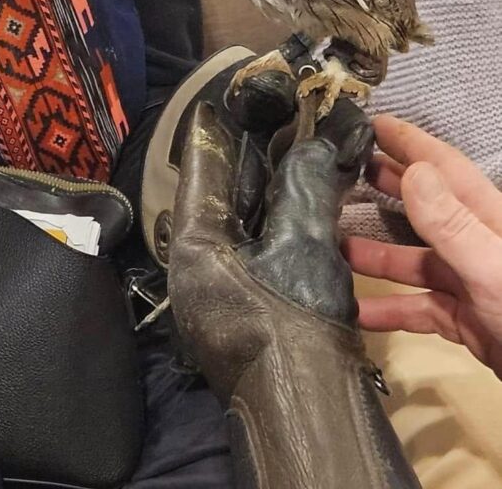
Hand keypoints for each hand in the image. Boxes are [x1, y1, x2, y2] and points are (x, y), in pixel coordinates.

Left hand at [168, 81, 373, 401]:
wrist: (310, 407)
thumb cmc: (295, 324)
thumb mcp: (302, 247)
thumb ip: (303, 189)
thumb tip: (315, 143)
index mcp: (194, 248)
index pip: (199, 178)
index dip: (210, 138)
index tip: (212, 104)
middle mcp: (197, 266)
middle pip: (218, 199)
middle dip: (241, 159)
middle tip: (261, 115)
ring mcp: (219, 290)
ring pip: (237, 223)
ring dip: (261, 187)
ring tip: (282, 144)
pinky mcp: (244, 305)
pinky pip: (253, 247)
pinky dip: (271, 219)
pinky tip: (294, 197)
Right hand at [343, 115, 501, 379]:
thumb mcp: (492, 267)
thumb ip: (452, 223)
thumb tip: (411, 171)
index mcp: (488, 218)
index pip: (443, 167)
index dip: (409, 141)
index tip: (370, 122)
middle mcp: (477, 243)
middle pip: (426, 205)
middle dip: (387, 185)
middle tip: (341, 172)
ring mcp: (472, 283)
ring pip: (415, 260)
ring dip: (374, 253)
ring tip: (330, 246)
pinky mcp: (466, 321)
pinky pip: (419, 309)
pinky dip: (388, 310)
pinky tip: (356, 313)